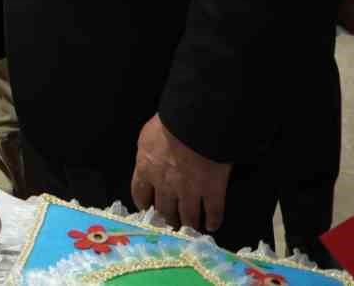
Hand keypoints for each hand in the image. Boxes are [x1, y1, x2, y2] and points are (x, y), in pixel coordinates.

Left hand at [130, 114, 230, 232]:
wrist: (195, 125)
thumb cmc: (168, 124)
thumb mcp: (147, 136)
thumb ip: (147, 152)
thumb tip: (150, 158)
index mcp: (147, 169)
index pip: (140, 193)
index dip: (144, 203)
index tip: (147, 209)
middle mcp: (165, 185)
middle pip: (164, 210)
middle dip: (166, 219)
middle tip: (170, 225)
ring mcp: (190, 191)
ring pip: (188, 216)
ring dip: (188, 224)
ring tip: (190, 229)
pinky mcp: (212, 192)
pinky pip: (213, 211)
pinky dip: (213, 220)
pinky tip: (213, 225)